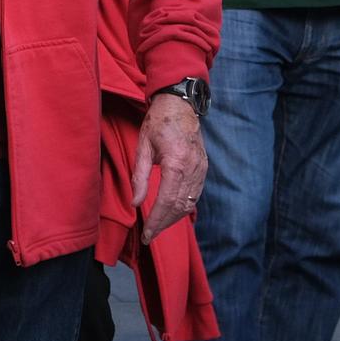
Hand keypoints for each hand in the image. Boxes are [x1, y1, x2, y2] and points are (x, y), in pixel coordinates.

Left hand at [134, 93, 207, 243]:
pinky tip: (172, 212)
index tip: (147, 235)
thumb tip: (135, 203)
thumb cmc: (158, 122)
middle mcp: (193, 169)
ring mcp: (201, 169)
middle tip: (150, 236)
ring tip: (158, 226)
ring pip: (189, 203)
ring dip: (174, 218)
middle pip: (180, 207)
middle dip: (164, 224)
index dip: (157, 221)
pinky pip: (195, 194)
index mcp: (176, 163)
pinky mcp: (204, 168)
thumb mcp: (143, 147)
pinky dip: (184, 207)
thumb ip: (139, 177)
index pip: (166, 201)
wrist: (180, 104)